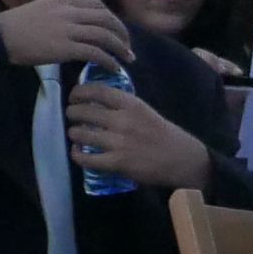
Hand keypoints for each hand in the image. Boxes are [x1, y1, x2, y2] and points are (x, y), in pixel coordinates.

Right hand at [0, 0, 132, 73]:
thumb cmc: (15, 25)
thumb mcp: (43, 8)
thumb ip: (62, 12)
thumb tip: (78, 24)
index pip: (98, 6)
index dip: (112, 19)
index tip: (117, 30)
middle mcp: (70, 11)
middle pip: (107, 19)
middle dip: (122, 32)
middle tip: (127, 45)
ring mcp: (69, 29)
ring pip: (105, 36)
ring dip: (120, 48)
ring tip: (127, 58)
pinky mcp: (66, 48)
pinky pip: (95, 53)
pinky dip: (108, 61)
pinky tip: (113, 68)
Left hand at [65, 82, 213, 194]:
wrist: (181, 159)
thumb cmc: (162, 134)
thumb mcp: (145, 111)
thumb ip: (123, 106)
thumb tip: (96, 102)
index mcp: (132, 104)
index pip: (97, 91)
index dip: (79, 92)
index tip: (74, 96)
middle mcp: (123, 120)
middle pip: (83, 111)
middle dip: (72, 113)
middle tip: (72, 116)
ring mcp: (118, 143)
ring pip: (80, 134)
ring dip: (73, 133)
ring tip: (76, 134)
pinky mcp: (116, 163)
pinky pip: (85, 158)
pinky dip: (77, 154)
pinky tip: (78, 152)